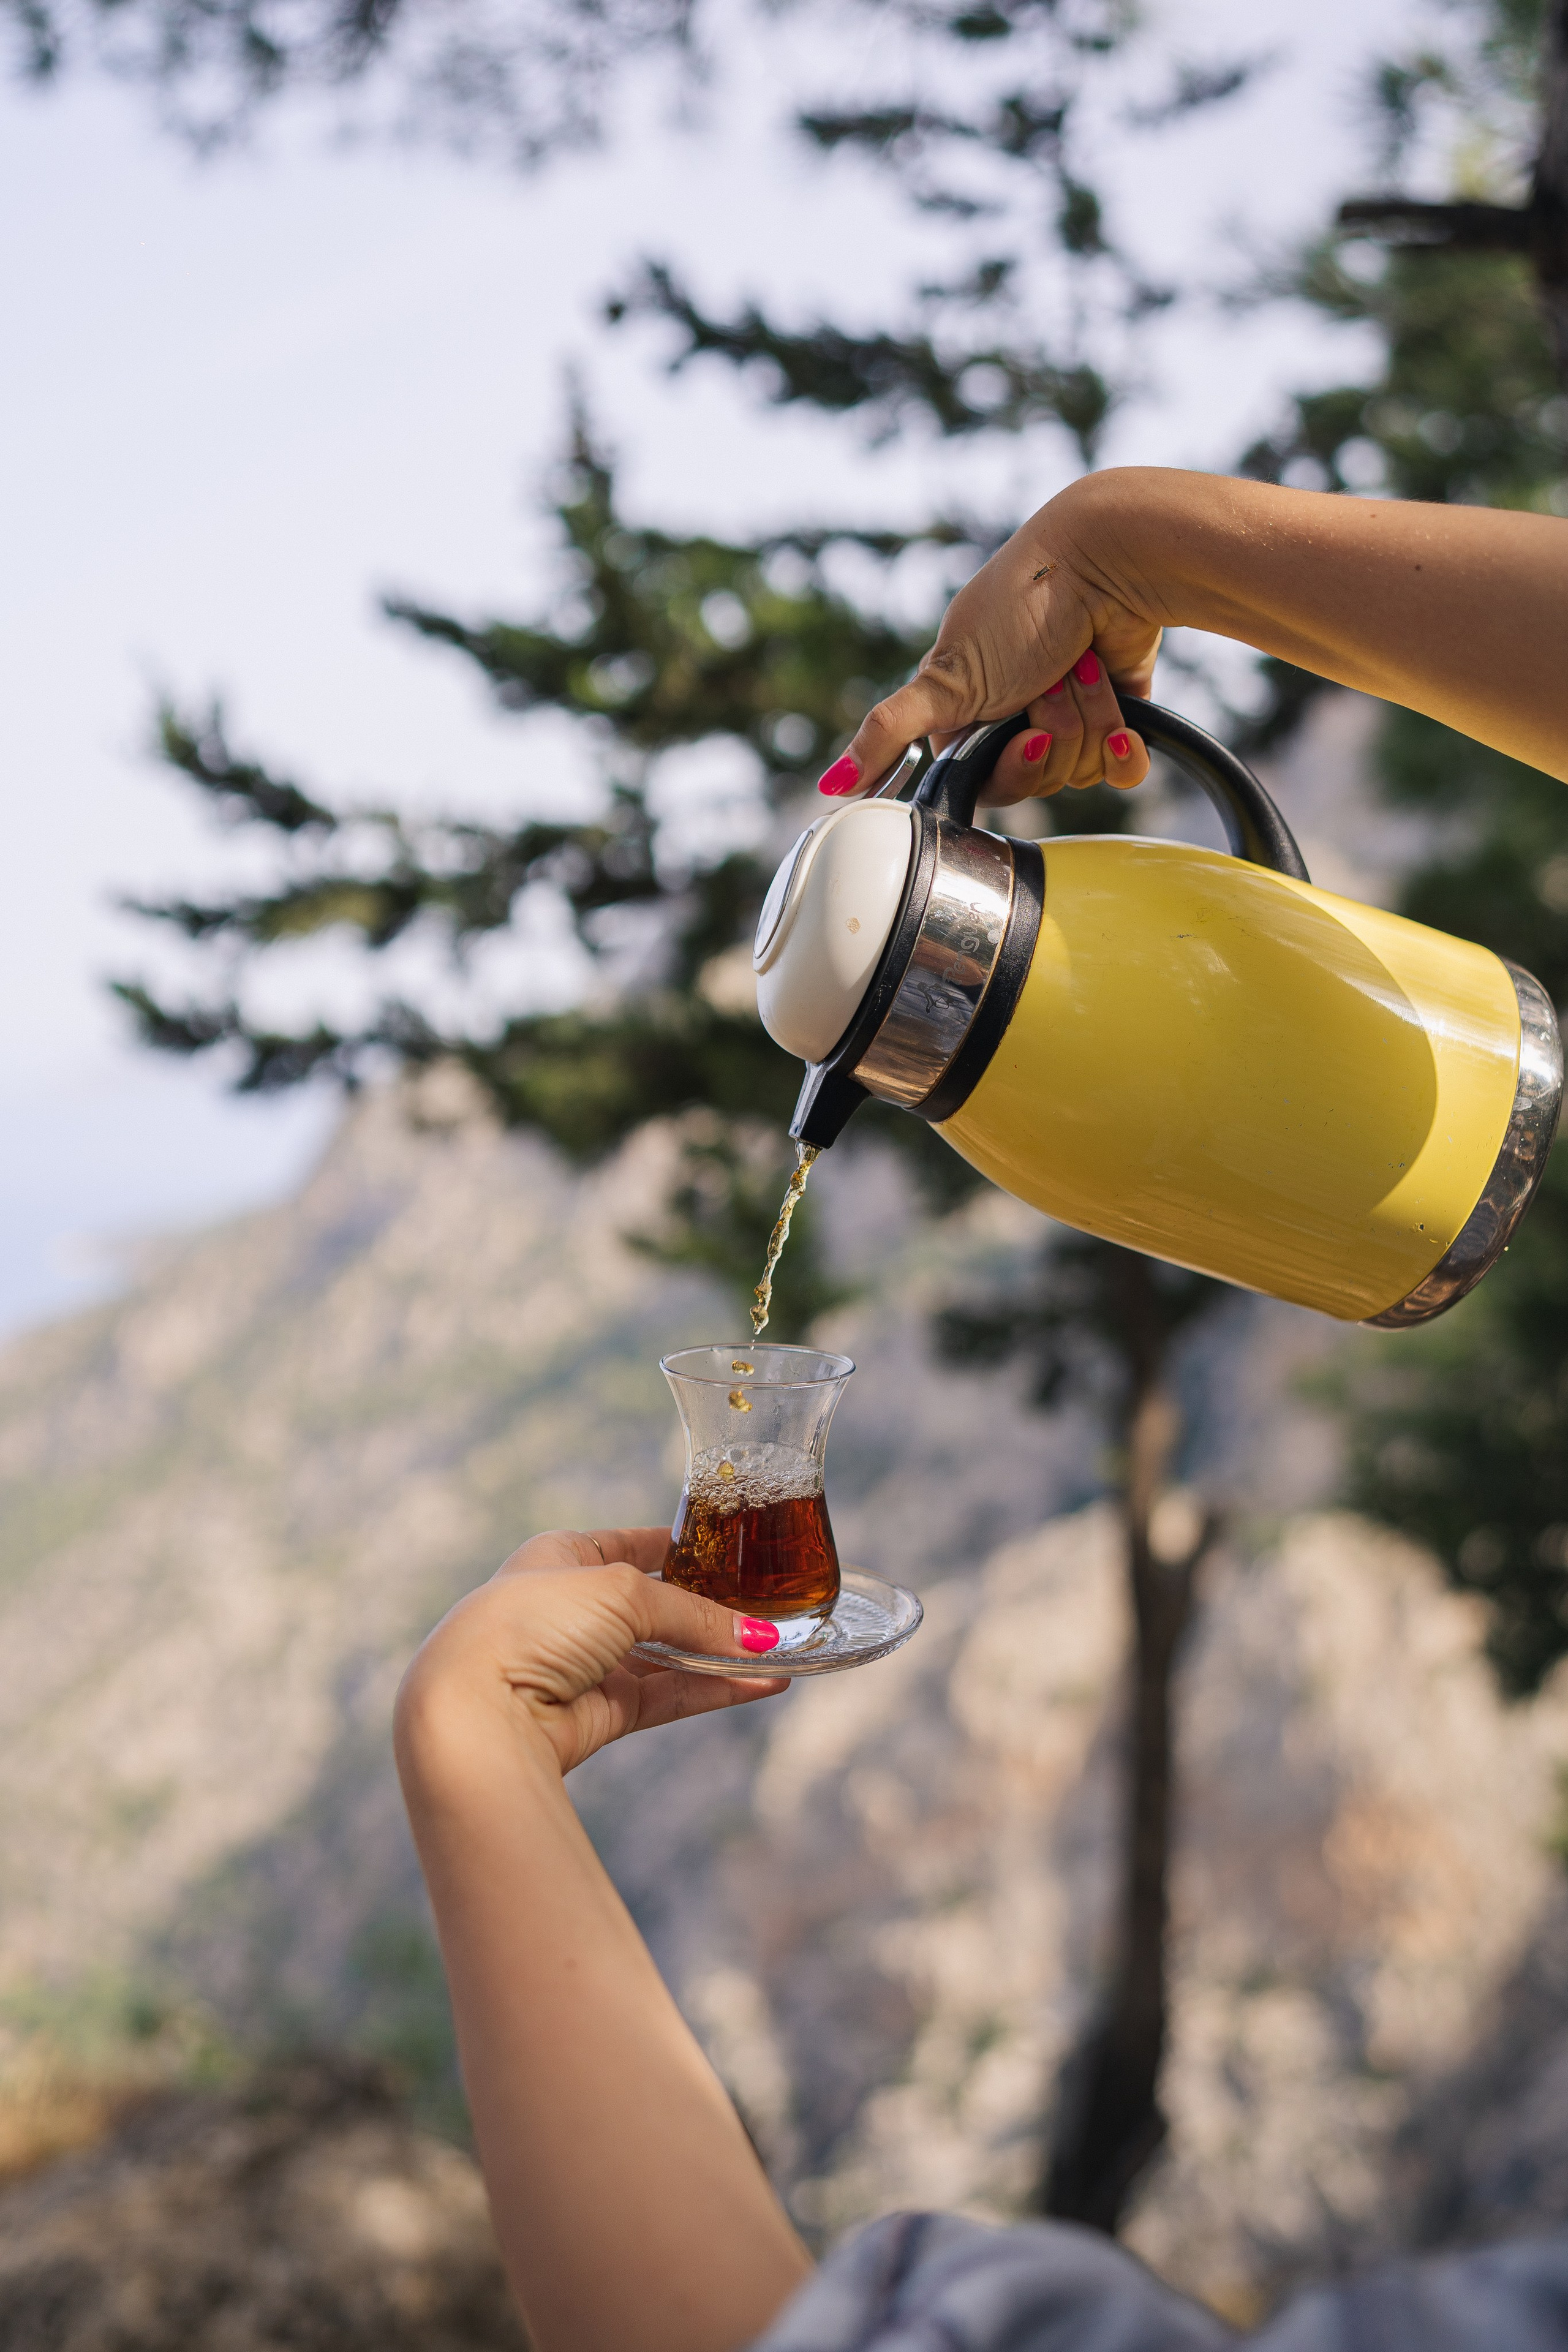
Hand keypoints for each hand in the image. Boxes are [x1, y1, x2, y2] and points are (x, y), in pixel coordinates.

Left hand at [395, 1527, 788, 1782]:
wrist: (479, 1710)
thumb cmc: (532, 1624)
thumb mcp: (622, 1593)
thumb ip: (692, 1612)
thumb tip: (756, 1637)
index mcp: (559, 1557)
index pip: (630, 1544)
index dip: (678, 1545)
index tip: (728, 1548)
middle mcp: (570, 1610)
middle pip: (655, 1605)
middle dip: (710, 1608)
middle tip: (768, 1606)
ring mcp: (583, 1665)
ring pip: (667, 1655)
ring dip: (721, 1654)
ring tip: (780, 1650)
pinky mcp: (598, 1714)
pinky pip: (668, 1696)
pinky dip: (714, 1689)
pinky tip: (762, 1682)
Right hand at [822, 473, 1161, 804]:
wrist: (1106, 563)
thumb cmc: (1020, 612)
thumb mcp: (943, 679)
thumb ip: (888, 732)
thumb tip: (832, 785)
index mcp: (969, 711)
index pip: (988, 784)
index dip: (1013, 769)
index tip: (1027, 737)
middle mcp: (1016, 715)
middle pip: (1040, 781)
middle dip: (1055, 733)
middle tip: (1053, 680)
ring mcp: (1070, 715)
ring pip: (1083, 771)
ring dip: (1092, 719)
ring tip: (1085, 667)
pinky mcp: (1118, 712)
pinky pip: (1124, 769)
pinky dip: (1126, 747)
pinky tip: (1125, 715)